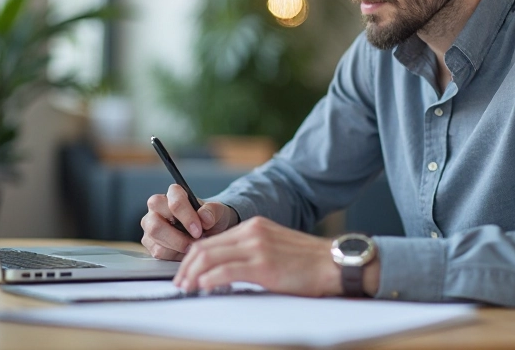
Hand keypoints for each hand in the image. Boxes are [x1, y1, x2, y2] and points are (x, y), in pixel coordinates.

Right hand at [140, 184, 238, 259]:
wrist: (209, 231)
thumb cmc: (210, 218)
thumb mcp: (218, 212)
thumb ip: (212, 211)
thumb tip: (204, 217)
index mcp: (174, 194)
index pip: (173, 201)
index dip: (186, 216)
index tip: (198, 229)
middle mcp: (157, 207)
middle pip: (156, 223)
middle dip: (177, 237)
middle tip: (194, 241)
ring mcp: (151, 225)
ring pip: (155, 239)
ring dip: (176, 246)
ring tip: (191, 245)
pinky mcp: (150, 242)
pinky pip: (157, 251)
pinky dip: (173, 254)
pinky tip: (184, 250)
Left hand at [173, 216, 344, 296]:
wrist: (334, 263)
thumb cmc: (309, 262)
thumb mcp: (275, 247)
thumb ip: (252, 252)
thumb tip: (226, 270)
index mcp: (254, 227)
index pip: (211, 240)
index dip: (193, 258)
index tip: (186, 273)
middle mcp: (252, 233)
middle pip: (205, 247)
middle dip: (187, 267)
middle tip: (180, 283)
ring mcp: (257, 248)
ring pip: (210, 258)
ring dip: (193, 275)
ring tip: (186, 288)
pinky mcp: (263, 265)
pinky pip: (226, 271)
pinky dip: (209, 280)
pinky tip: (202, 288)